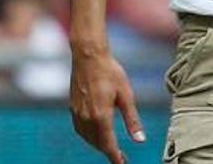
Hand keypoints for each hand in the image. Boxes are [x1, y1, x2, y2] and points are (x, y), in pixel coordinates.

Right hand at [70, 49, 145, 163]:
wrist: (88, 58)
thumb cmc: (111, 73)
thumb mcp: (126, 95)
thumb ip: (132, 120)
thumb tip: (140, 140)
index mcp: (101, 116)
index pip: (108, 145)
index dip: (115, 157)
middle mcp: (86, 119)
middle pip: (98, 143)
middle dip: (109, 152)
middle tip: (121, 157)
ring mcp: (77, 114)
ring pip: (88, 138)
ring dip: (99, 145)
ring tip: (111, 148)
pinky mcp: (73, 109)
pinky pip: (80, 130)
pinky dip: (90, 136)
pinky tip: (97, 134)